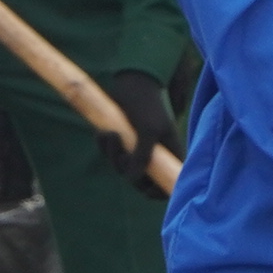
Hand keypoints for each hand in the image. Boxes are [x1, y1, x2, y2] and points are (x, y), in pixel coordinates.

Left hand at [96, 69, 177, 192]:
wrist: (131, 82)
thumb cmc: (147, 105)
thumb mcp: (149, 131)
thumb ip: (142, 157)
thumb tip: (133, 180)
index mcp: (169, 154)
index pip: (166, 186)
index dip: (155, 191)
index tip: (144, 185)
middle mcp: (154, 155)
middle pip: (138, 180)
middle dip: (125, 168)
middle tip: (121, 151)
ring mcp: (137, 149)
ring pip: (121, 167)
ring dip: (112, 154)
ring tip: (110, 134)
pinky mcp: (122, 141)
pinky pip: (110, 154)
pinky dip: (104, 146)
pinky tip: (103, 132)